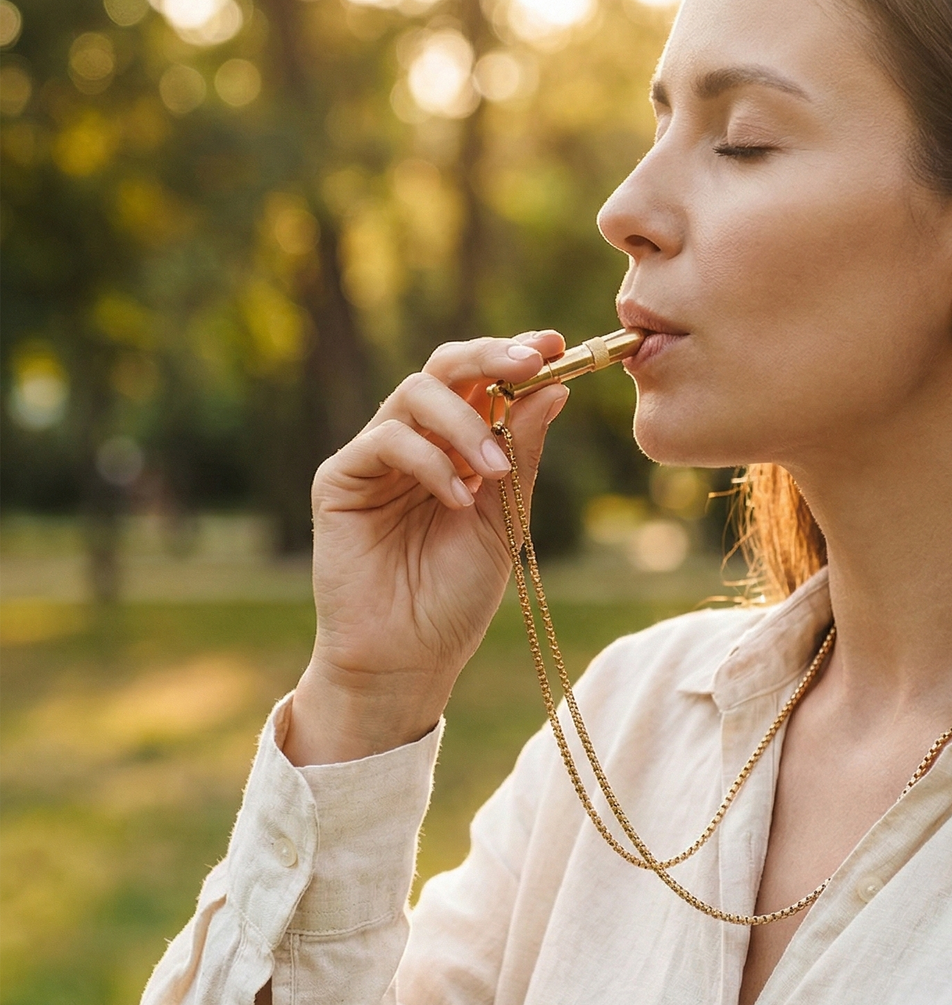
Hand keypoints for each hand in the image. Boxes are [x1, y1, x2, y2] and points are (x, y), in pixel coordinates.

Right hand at [286, 331, 567, 763]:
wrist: (407, 659)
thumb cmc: (456, 596)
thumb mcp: (506, 518)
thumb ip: (521, 453)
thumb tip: (555, 386)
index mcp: (458, 446)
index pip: (483, 381)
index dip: (517, 354)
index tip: (558, 345)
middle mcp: (417, 441)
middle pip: (444, 368)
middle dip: (492, 357)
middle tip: (533, 361)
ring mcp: (376, 457)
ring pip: (414, 393)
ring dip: (466, 422)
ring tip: (495, 471)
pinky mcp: (340, 479)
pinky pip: (385, 441)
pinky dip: (430, 461)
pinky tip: (458, 499)